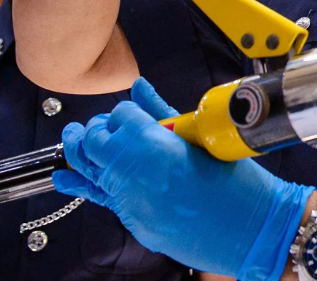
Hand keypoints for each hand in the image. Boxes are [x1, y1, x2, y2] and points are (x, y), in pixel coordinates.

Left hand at [52, 78, 314, 279]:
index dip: (124, 112)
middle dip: (96, 129)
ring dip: (78, 152)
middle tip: (101, 125)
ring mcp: (130, 198)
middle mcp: (134, 171)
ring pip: (87, 169)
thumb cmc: (236, 183)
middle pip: (95, 140)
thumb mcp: (201, 137)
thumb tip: (140, 89)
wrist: (249, 227)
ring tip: (73, 140)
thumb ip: (163, 112)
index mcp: (153, 143)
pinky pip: (98, 198)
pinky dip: (80, 186)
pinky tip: (66, 178)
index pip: (120, 115)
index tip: (130, 113)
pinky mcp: (133, 219)